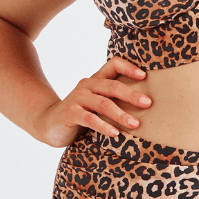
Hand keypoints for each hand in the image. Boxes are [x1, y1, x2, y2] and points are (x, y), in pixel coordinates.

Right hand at [35, 57, 151, 147]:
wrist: (49, 124)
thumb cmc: (81, 114)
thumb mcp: (97, 103)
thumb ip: (114, 99)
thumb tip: (146, 104)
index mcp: (96, 80)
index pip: (113, 64)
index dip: (129, 67)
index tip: (145, 76)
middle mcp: (87, 85)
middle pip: (113, 86)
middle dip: (132, 95)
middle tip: (148, 103)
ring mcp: (77, 98)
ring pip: (103, 104)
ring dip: (121, 114)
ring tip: (135, 124)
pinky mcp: (70, 113)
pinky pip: (90, 119)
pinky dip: (104, 126)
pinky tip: (115, 133)